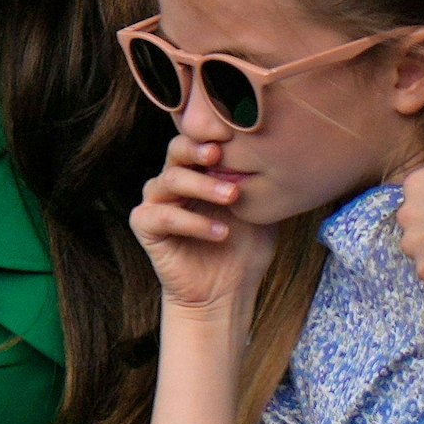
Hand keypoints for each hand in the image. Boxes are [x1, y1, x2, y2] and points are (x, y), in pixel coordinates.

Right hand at [129, 136, 277, 313]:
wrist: (226, 293)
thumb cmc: (244, 247)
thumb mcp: (261, 208)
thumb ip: (260, 179)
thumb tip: (278, 148)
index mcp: (199, 170)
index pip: (200, 139)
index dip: (213, 131)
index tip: (236, 130)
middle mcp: (174, 180)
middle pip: (177, 149)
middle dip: (199, 149)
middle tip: (221, 155)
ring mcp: (157, 201)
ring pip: (170, 180)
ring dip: (203, 186)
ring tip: (233, 197)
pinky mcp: (145, 226)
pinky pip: (163, 216)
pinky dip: (193, 222)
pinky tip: (220, 232)